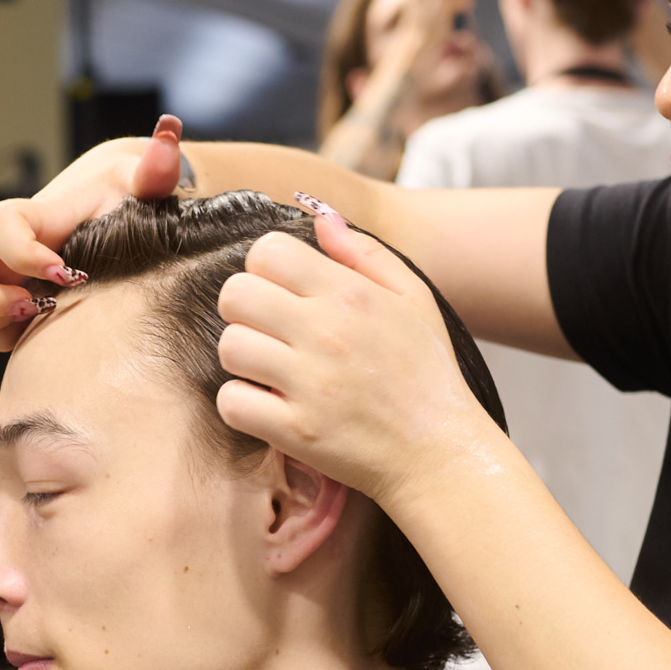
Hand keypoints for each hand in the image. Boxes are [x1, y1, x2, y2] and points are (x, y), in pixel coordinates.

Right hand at [0, 115, 188, 349]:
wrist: (118, 212)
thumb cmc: (129, 196)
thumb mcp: (146, 181)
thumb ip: (157, 166)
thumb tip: (168, 134)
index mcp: (37, 216)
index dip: (19, 252)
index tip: (65, 274)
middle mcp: (5, 244)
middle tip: (38, 305)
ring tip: (39, 316)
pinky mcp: (4, 300)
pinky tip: (43, 329)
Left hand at [214, 204, 497, 507]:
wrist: (441, 453)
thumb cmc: (428, 374)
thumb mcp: (413, 299)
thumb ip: (364, 253)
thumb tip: (320, 216)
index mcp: (351, 295)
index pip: (267, 252)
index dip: (265, 269)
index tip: (281, 292)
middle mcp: (326, 333)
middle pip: (235, 294)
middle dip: (244, 309)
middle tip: (269, 330)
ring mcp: (308, 385)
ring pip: (228, 347)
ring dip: (244, 358)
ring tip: (272, 370)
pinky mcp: (295, 432)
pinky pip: (231, 402)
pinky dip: (242, 404)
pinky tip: (269, 405)